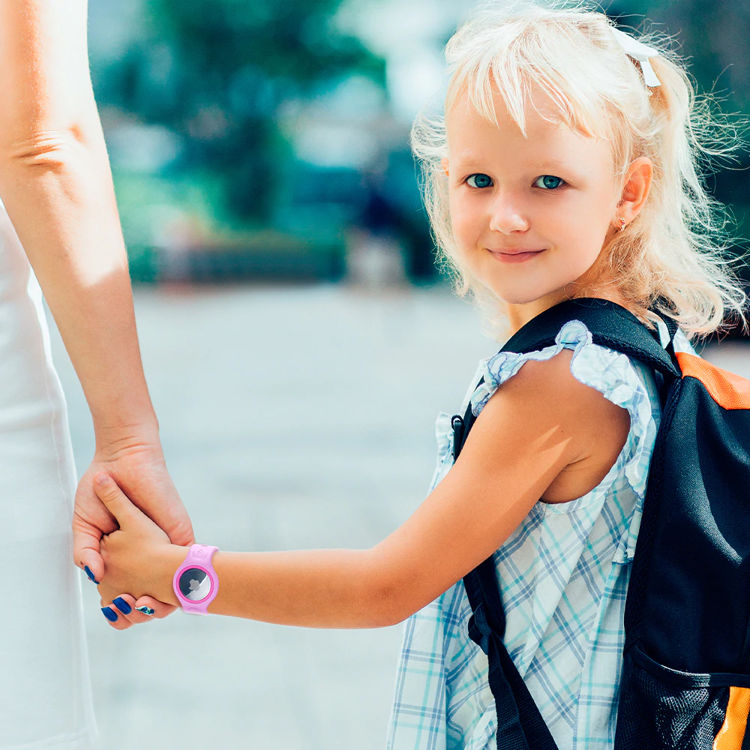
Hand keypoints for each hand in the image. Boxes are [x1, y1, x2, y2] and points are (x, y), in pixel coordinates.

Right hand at [73, 439, 193, 626]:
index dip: (122, 608)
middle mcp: (146, 554)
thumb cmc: (100, 490)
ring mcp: (164, 545)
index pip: (126, 592)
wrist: (123, 461)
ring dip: (166, 599)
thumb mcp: (85, 525)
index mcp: (123, 557)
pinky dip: (184, 579)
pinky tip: (175, 588)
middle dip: (146, 610)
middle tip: (137, 609)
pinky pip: (188, 562)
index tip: (115, 613)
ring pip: (173, 585)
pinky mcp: (180, 533)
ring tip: (150, 603)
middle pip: (152, 595)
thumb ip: (85, 551)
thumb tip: (95, 576)